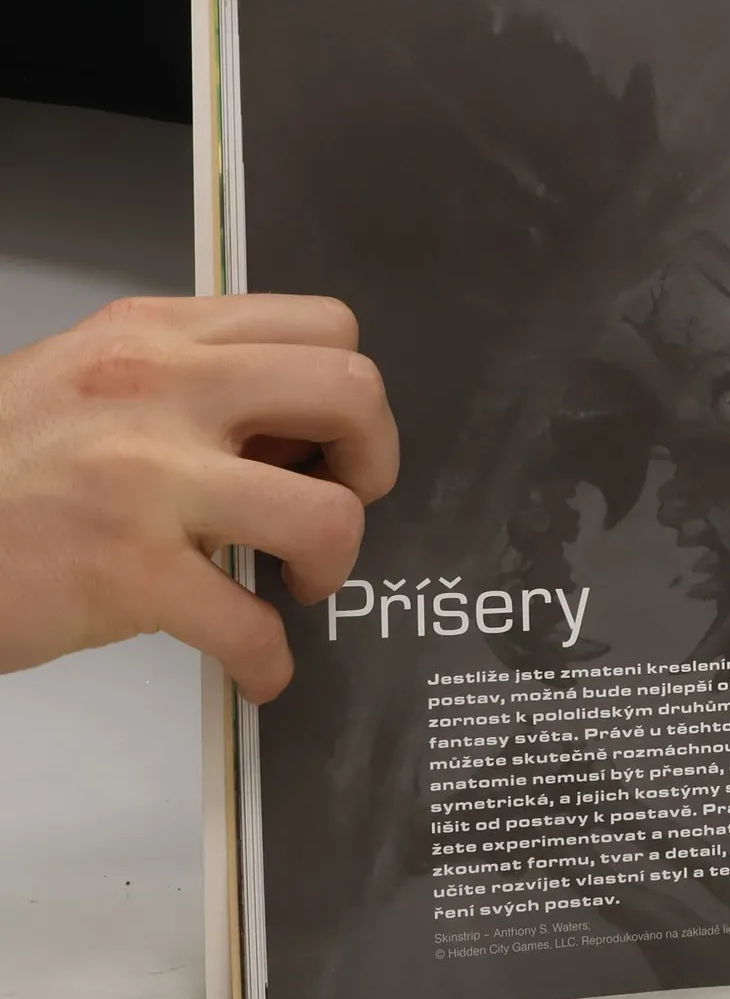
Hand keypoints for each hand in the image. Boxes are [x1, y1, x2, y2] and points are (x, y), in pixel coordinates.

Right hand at [0, 294, 398, 701]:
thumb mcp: (87, 378)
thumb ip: (192, 382)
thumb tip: (300, 432)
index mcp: (157, 336)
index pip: (325, 328)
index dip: (348, 396)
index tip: (328, 444)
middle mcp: (160, 390)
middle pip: (353, 395)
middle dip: (374, 463)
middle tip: (341, 501)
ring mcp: (146, 481)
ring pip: (327, 514)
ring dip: (334, 563)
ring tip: (294, 584)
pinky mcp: (126, 573)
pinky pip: (250, 626)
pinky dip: (270, 662)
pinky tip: (255, 670)